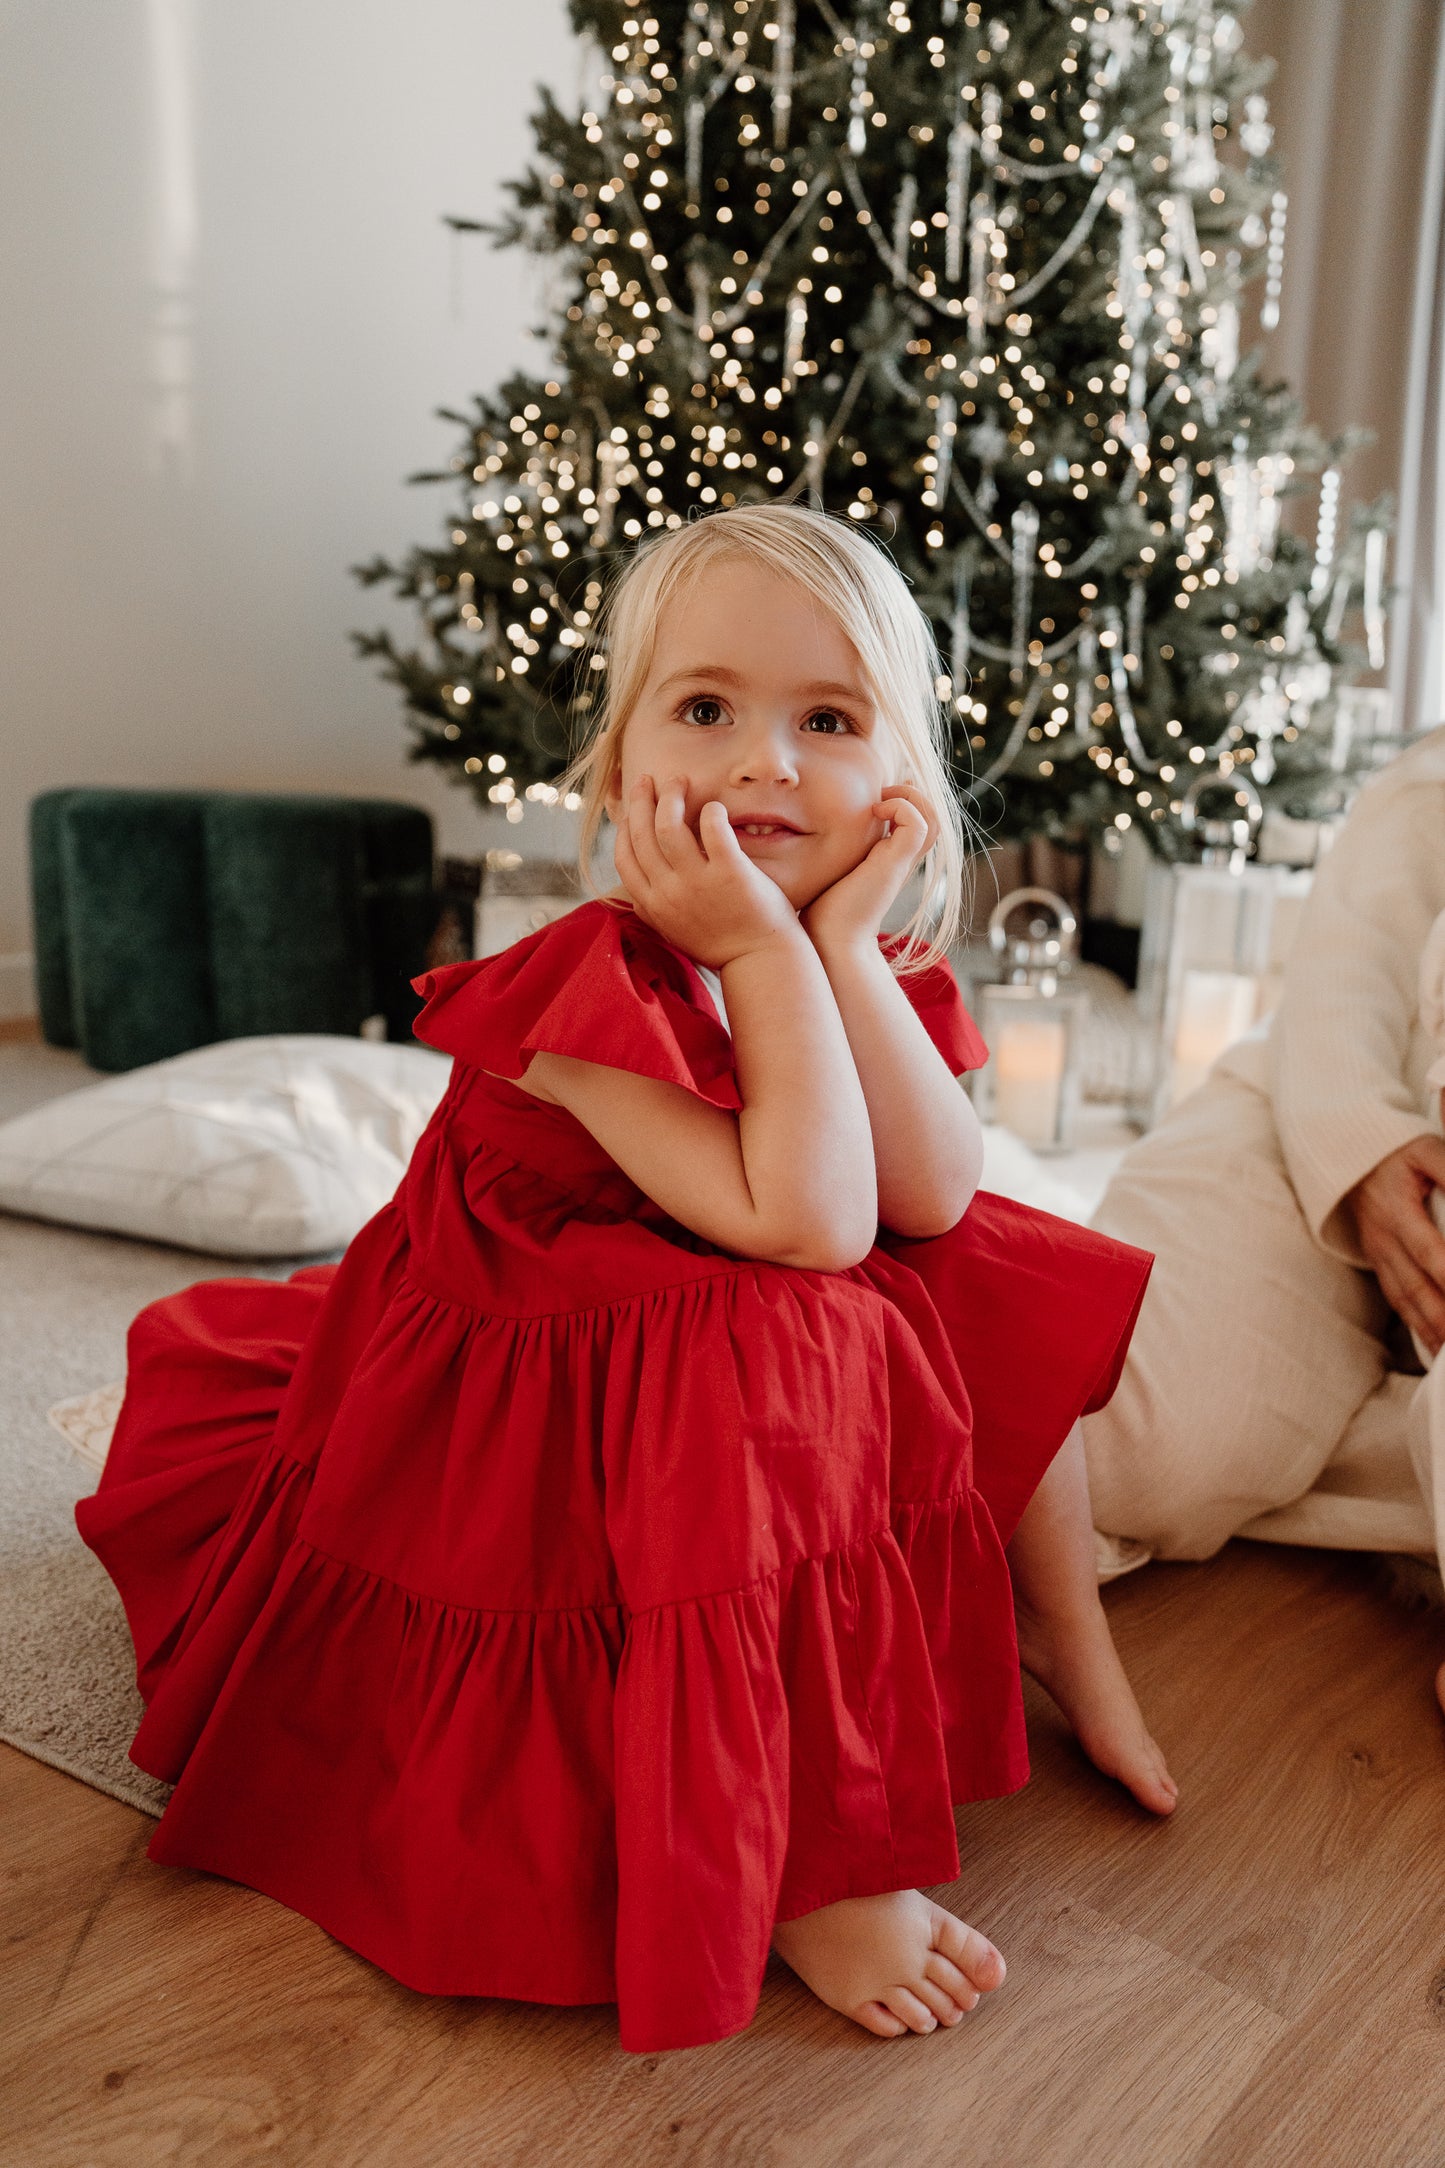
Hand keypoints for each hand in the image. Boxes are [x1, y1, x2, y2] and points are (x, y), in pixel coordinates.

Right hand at [612, 774, 799, 968]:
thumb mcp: (674, 930)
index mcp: (653, 905)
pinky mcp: (730, 873)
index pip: (624, 857)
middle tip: (649, 780)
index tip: (633, 808)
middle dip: (641, 800)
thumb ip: (654, 908)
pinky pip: (712, 828)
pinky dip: (711, 811)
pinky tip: (715, 807)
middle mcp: (669, 893)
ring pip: (669, 826)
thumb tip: (635, 889)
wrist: (760, 963)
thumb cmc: (721, 945)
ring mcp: (698, 883)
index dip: (624, 826)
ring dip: (671, 796)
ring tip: (681, 781)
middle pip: (642, 834)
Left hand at [800, 785, 938, 955]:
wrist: (829, 940)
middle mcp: (899, 860)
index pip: (914, 824)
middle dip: (911, 795)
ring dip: (910, 798)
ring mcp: (900, 862)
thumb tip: (802, 836)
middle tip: (879, 793)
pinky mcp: (896, 864)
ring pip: (932, 819)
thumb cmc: (820, 912)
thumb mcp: (827, 873)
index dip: (903, 802)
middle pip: (931, 819)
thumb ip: (829, 854)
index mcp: (887, 861)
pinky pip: (917, 824)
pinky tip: (874, 812)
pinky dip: (901, 807)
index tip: (875, 797)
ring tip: (881, 800)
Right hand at [1347, 1133, 1444, 1357]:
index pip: (1428, 1250)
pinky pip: (1398, 1301)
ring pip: (1408, 1301)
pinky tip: (1438, 1347)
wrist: (1349, 1160)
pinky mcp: (1379, 1264)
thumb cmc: (1396, 1154)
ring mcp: (1379, 1255)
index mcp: (1396, 1210)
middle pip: (1418, 1286)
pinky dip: (1420, 1327)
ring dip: (1434, 1330)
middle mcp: (1384, 1239)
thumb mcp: (1425, 1150)